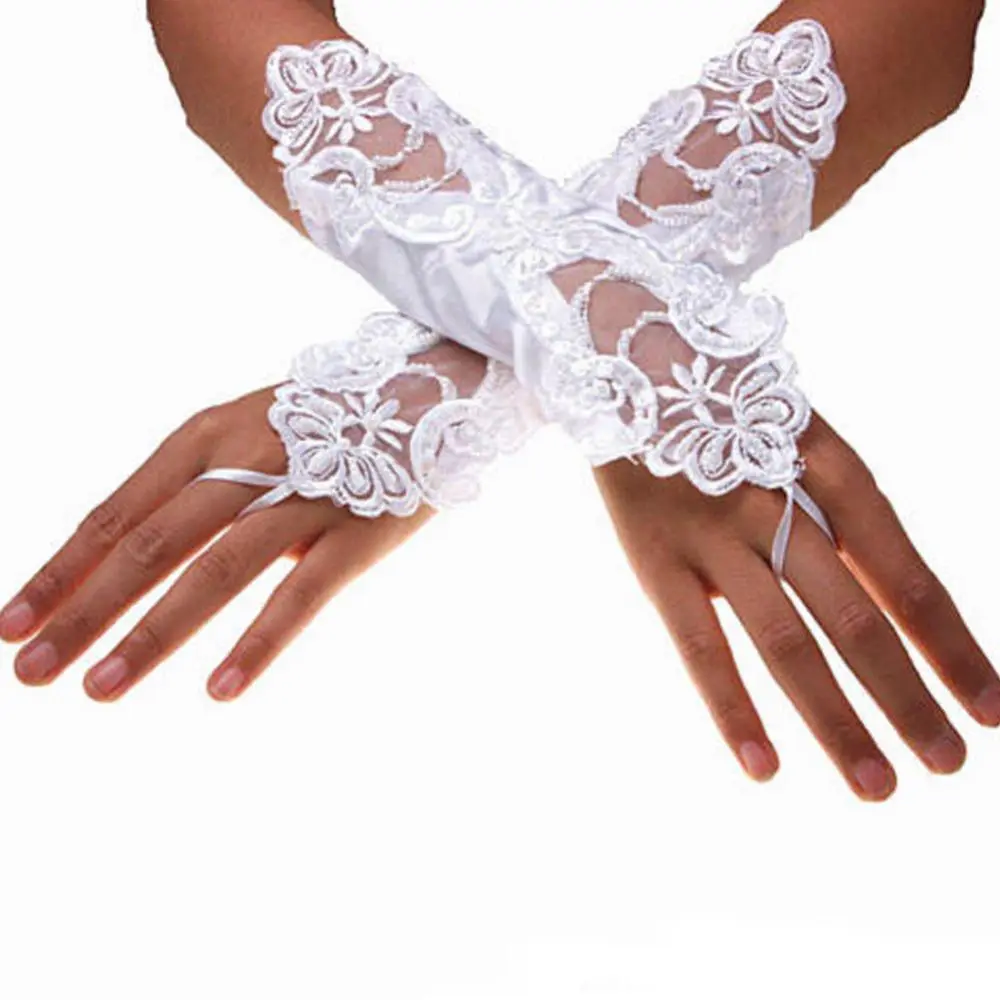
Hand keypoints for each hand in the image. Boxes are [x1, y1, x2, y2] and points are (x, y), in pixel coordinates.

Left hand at [0, 388, 428, 700]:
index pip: (115, 513)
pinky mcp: (356, 532)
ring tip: (100, 688)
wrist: (425, 391)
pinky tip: (220, 688)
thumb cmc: (327, 425)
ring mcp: (302, 497)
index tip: (10, 625)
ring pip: (212, 572)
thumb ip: (196, 490)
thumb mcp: (247, 437)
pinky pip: (302, 593)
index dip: (59, 571)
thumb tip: (126, 560)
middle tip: (30, 672)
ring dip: (152, 633)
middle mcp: (244, 462)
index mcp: (206, 438)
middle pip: (147, 545)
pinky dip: (259, 640)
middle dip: (82, 611)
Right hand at [595, 414, 999, 799]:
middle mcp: (775, 501)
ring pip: (785, 642)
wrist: (629, 353)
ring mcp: (711, 532)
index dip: (952, 643)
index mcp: (826, 464)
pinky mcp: (653, 556)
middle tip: (949, 762)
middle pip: (853, 618)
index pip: (903, 571)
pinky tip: (765, 768)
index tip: (991, 706)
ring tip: (880, 787)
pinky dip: (732, 709)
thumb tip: (891, 606)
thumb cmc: (726, 403)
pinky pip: (697, 644)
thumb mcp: (796, 434)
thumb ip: (835, 514)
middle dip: (907, 697)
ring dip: (837, 720)